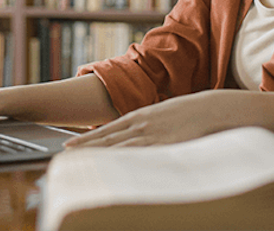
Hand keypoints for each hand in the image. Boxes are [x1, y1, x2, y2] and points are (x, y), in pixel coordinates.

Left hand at [64, 91, 221, 147]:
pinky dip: (121, 160)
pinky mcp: (162, 145)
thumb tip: (138, 133)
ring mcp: (150, 135)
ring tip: (78, 160)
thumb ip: (148, 124)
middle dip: (85, 146)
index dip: (87, 138)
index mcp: (139, 116)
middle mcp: (140, 124)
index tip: (70, 144)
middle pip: (106, 138)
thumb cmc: (188, 112)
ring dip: (97, 154)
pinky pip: (138, 155)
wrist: (209, 108)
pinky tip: (108, 165)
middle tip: (65, 153)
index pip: (106, 129)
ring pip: (117, 147)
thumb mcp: (162, 114)